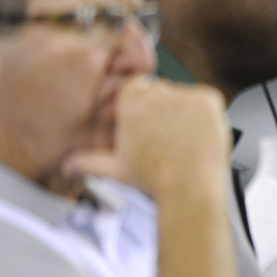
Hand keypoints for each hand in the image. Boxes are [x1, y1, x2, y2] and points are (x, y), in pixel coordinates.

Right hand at [63, 75, 230, 195]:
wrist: (190, 189)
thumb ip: (89, 162)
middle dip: (164, 109)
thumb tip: (69, 166)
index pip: (135, 86)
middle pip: (161, 89)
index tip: (149, 121)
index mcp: (130, 105)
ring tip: (185, 140)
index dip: (143, 104)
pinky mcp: (207, 99)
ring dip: (186, 112)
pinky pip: (207, 98)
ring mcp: (183, 95)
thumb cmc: (155, 181)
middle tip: (169, 137)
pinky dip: (207, 113)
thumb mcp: (117, 170)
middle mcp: (155, 95)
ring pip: (184, 95)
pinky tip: (200, 134)